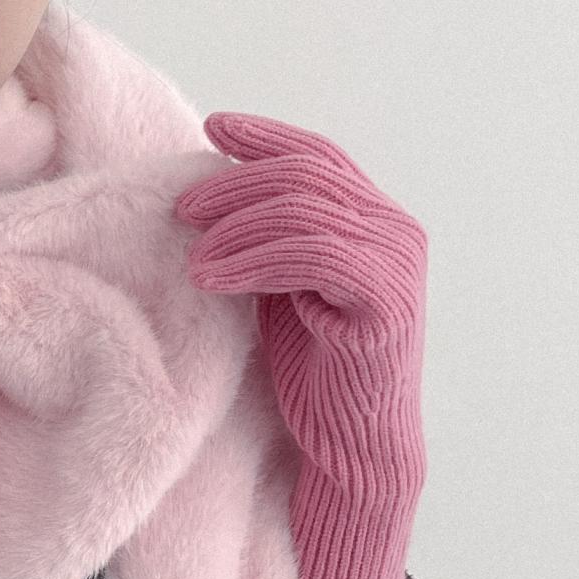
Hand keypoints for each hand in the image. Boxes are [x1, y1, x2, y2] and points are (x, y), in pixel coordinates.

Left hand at [173, 112, 426, 578]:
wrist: (350, 450)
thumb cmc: (310, 372)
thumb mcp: (281, 286)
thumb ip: (268, 237)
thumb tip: (207, 189)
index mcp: (375, 221)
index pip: (318, 156)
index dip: (265, 136)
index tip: (212, 128)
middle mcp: (396, 233)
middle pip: (305, 177)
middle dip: (235, 186)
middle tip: (181, 210)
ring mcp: (397, 265)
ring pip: (306, 210)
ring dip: (237, 227)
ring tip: (192, 258)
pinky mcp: (385, 303)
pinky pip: (314, 254)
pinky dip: (255, 259)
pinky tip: (213, 279)